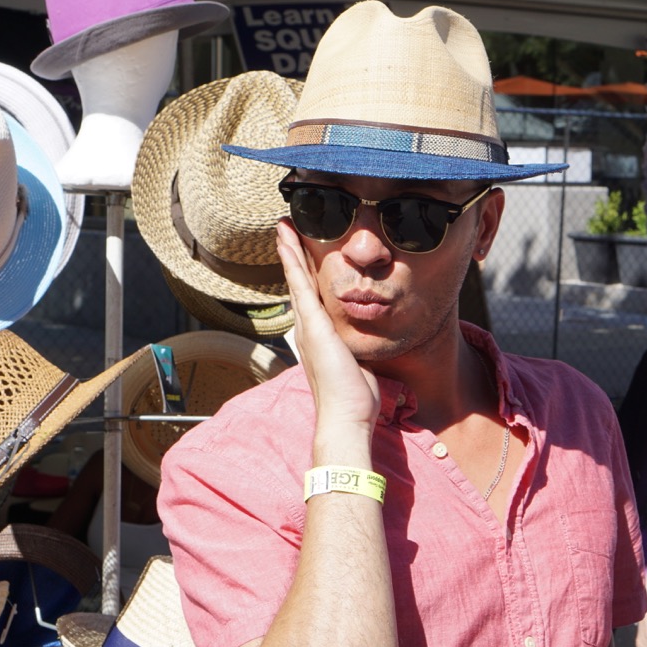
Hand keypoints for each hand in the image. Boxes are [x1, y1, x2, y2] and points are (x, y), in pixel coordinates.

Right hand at [276, 220, 380, 434]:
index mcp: (317, 337)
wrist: (345, 417)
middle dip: (292, 256)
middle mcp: (307, 329)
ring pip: (296, 280)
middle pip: (298, 283)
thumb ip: (354, 349)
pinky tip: (288, 245)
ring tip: (283, 229)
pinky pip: (301, 287)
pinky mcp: (313, 327)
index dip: (304, 273)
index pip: (309, 297)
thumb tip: (362, 345)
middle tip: (285, 230)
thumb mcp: (356, 365)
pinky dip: (294, 264)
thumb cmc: (354, 398)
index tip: (300, 253)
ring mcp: (307, 327)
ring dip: (289, 252)